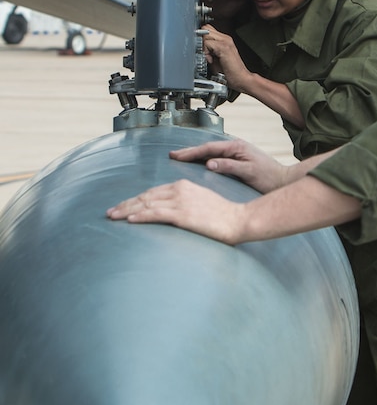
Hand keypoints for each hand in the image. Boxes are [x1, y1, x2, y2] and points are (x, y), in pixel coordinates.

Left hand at [106, 179, 245, 243]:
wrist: (238, 219)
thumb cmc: (223, 216)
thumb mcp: (202, 203)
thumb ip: (186, 204)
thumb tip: (173, 213)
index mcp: (183, 185)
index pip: (153, 192)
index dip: (135, 199)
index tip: (123, 206)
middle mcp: (179, 190)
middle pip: (145, 196)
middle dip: (126, 204)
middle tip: (110, 212)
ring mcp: (180, 201)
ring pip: (146, 203)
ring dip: (127, 210)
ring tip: (113, 217)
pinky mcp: (182, 214)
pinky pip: (155, 213)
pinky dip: (140, 215)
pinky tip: (129, 219)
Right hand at [169, 139, 286, 193]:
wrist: (282, 180)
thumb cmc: (269, 177)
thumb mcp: (248, 171)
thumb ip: (229, 166)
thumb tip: (209, 163)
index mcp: (236, 146)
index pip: (208, 148)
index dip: (191, 152)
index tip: (177, 156)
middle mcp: (235, 146)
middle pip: (207, 148)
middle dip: (189, 151)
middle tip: (172, 155)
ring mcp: (236, 152)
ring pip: (210, 152)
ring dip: (195, 155)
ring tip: (181, 158)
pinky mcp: (237, 159)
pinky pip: (216, 157)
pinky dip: (204, 159)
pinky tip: (198, 164)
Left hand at [202, 25, 250, 90]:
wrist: (241, 78)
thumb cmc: (230, 72)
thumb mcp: (217, 58)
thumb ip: (209, 50)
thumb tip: (199, 46)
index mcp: (225, 40)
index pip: (209, 29)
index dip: (202, 37)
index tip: (203, 49)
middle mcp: (226, 39)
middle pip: (206, 28)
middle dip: (202, 40)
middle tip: (206, 53)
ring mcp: (226, 41)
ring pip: (206, 34)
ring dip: (204, 46)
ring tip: (210, 58)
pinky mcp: (224, 47)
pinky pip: (207, 43)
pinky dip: (206, 52)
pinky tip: (211, 60)